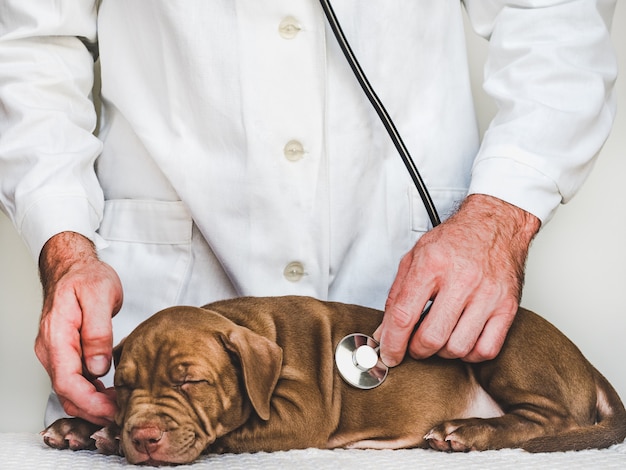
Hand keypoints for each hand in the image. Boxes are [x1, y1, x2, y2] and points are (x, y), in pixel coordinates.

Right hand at [35, 232, 122, 424]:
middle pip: (66, 391)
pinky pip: (74, 379)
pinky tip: (110, 392)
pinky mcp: (65, 352)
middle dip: (93, 409)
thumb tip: (98, 367)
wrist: (73, 267)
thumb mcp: (99, 296)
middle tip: (122, 414)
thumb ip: (98, 332)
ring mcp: (56, 351)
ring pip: (69, 389)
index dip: (90, 402)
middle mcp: (51, 348)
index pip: (67, 381)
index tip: (112, 410)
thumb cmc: (86, 277)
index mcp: (57, 335)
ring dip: (92, 403)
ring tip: (120, 406)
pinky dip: (90, 391)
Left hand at [375, 194, 539, 365]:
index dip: (392, 342)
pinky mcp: (508, 307)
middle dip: (416, 350)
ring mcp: (488, 295)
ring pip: (458, 348)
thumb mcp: (414, 257)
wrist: (496, 224)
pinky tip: (462, 339)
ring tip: (439, 336)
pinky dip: (469, 353)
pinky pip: (486, 349)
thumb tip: (384, 333)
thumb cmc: (455, 240)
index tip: (389, 354)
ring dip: (442, 352)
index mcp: (432, 264)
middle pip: (431, 337)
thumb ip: (396, 296)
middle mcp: (462, 280)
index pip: (404, 315)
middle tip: (414, 344)